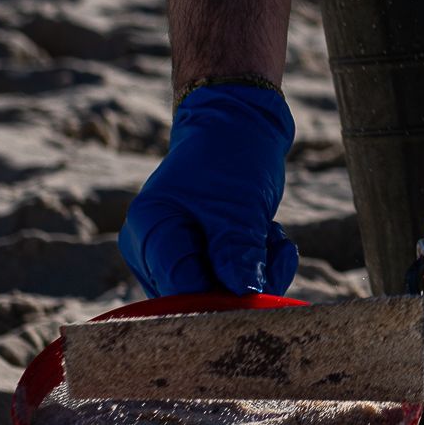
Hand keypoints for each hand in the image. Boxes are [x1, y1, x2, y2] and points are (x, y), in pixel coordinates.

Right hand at [117, 81, 301, 296]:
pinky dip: (258, 267)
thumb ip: (238, 251)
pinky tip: (273, 239)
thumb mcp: (239, 205)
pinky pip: (229, 283)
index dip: (220, 298)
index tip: (258, 290)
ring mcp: (175, 259)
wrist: (240, 125)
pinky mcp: (201, 262)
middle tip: (274, 248)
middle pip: (197, 297)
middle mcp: (152, 252)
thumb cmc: (232, 157)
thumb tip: (244, 295)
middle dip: (244, 283)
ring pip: (218, 293)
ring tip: (273, 234)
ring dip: (257, 272)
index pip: (179, 287)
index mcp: (149, 230)